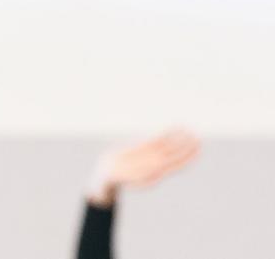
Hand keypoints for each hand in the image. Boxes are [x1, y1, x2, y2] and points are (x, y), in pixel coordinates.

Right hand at [86, 128, 200, 207]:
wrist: (108, 173)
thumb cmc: (118, 178)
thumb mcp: (128, 178)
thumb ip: (142, 175)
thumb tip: (157, 171)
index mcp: (157, 173)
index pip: (178, 164)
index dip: (189, 157)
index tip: (198, 149)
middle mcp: (158, 163)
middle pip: (177, 154)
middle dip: (188, 146)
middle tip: (198, 138)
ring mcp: (152, 155)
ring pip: (171, 146)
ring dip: (181, 138)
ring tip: (190, 130)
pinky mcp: (145, 147)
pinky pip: (159, 139)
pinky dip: (168, 133)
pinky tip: (176, 126)